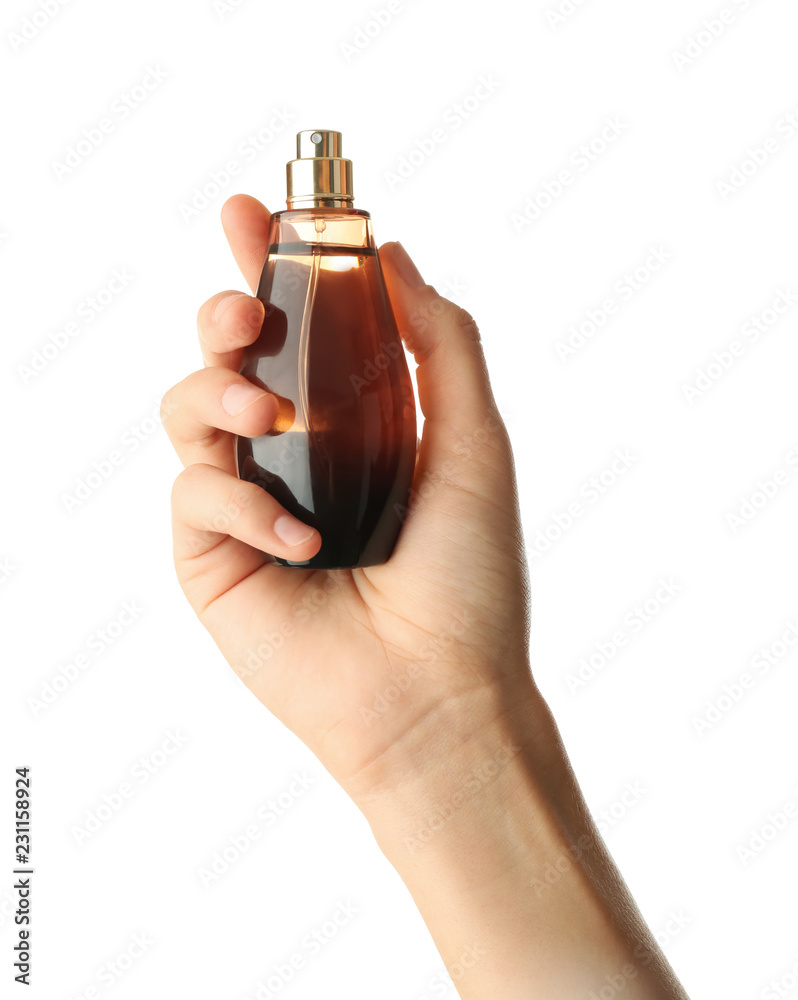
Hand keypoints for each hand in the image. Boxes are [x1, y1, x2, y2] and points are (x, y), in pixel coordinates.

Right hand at [162, 194, 534, 804]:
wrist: (441, 695)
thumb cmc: (468, 581)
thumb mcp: (472, 444)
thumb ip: (441, 346)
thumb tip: (396, 253)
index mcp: (353, 424)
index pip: (297, 328)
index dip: (267, 264)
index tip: (252, 210)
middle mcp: (294, 456)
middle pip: (227, 356)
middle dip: (222, 313)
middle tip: (243, 309)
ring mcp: (248, 504)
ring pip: (188, 408)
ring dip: (218, 389)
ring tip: (268, 410)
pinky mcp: (213, 556)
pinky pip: (197, 493)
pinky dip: (244, 501)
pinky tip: (303, 539)